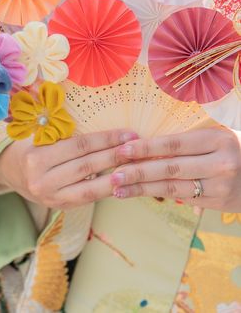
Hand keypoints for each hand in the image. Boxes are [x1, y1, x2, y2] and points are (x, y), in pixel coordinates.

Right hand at [0, 130, 138, 209]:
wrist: (9, 171)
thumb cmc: (28, 146)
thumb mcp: (38, 135)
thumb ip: (62, 132)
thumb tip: (102, 129)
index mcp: (36, 157)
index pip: (78, 146)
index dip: (105, 139)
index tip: (127, 133)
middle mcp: (42, 180)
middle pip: (86, 166)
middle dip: (115, 156)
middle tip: (138, 147)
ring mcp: (50, 197)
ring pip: (90, 187)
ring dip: (116, 175)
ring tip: (135, 166)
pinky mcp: (59, 207)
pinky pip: (87, 198)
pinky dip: (105, 189)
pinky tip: (121, 181)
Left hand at [111, 128, 240, 211]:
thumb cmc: (226, 147)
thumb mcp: (210, 136)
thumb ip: (181, 142)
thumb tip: (140, 148)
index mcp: (215, 140)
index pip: (173, 144)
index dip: (145, 148)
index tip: (121, 150)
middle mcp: (220, 163)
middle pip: (170, 169)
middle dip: (138, 172)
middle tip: (113, 175)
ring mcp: (221, 186)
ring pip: (173, 188)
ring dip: (142, 189)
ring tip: (118, 189)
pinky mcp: (220, 203)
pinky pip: (183, 197)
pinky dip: (158, 195)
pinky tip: (138, 193)